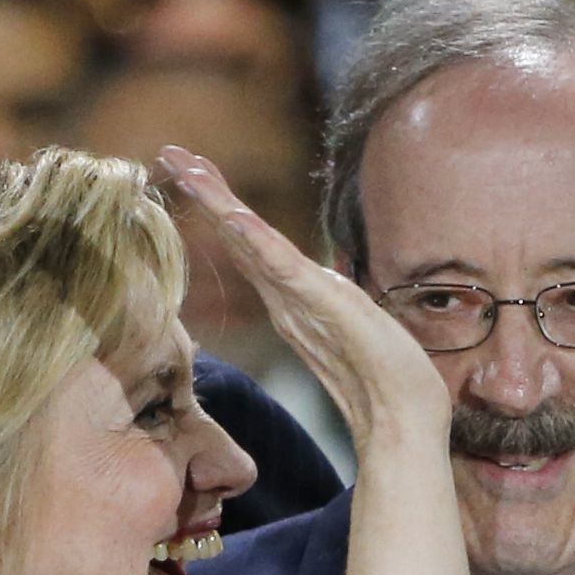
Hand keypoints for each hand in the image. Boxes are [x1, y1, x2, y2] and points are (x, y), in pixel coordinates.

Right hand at [156, 145, 448, 449]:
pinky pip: (283, 269)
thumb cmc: (391, 383)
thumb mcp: (359, 333)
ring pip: (252, 245)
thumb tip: (325, 295)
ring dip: (220, 205)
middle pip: (240, 236)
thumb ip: (336, 314)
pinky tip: (236, 216)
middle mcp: (288, 300)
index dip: (224, 208)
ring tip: (188, 168)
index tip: (194, 168)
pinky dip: (258, 242)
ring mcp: (300, 304)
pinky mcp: (320, 310)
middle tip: (170, 153)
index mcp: (295, 300)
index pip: (253, 244)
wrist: (404, 421)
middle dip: (207, 193)